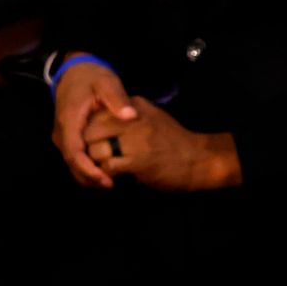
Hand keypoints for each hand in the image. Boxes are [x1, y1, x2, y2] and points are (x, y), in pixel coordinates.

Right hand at [50, 56, 137, 187]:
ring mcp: (62, 137)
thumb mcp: (107, 82)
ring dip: (88, 176)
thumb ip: (118, 99)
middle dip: (90, 178)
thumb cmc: (92, 77)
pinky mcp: (67, 138)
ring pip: (72, 164)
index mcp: (69, 121)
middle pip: (72, 164)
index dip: (89, 170)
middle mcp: (61, 133)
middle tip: (111, 185)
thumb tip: (130, 116)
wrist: (75, 72)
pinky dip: (86, 169)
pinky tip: (104, 173)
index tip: (106, 180)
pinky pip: (75, 158)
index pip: (74, 153)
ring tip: (109, 183)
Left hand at [79, 98, 241, 190]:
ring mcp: (135, 139)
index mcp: (134, 107)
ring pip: (95, 149)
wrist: (199, 159)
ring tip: (101, 169)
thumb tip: (103, 118)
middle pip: (90, 131)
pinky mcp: (138, 160)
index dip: (89, 131)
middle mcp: (132, 119)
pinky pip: (107, 166)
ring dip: (95, 163)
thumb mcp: (152, 116)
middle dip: (87, 147)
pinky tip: (113, 178)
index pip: (96, 113)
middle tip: (91, 159)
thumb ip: (129, 115)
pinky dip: (106, 174)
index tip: (93, 143)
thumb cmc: (174, 140)